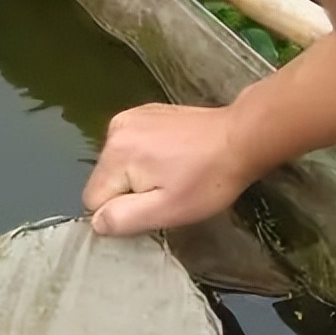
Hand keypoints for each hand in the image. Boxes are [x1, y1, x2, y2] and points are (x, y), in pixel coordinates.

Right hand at [82, 103, 256, 235]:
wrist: (242, 137)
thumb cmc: (210, 178)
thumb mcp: (168, 210)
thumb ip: (124, 218)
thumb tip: (96, 222)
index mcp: (117, 152)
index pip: (94, 200)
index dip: (123, 211)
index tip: (155, 204)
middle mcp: (116, 128)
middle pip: (105, 180)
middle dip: (131, 192)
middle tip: (169, 190)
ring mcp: (131, 116)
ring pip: (118, 165)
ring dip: (140, 175)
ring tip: (175, 173)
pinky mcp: (145, 112)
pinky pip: (131, 147)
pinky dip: (148, 156)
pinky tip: (175, 157)